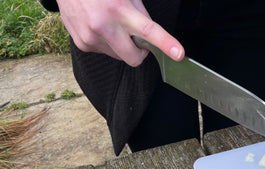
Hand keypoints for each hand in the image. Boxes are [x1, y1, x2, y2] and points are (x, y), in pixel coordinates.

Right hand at [56, 0, 183, 65]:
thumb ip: (140, 15)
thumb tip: (150, 37)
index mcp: (120, 10)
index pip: (149, 31)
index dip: (166, 44)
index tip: (179, 54)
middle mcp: (105, 26)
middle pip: (134, 59)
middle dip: (140, 53)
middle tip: (136, 38)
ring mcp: (92, 38)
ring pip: (119, 56)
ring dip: (121, 45)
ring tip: (110, 23)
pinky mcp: (83, 44)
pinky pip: (105, 52)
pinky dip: (107, 43)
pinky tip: (98, 26)